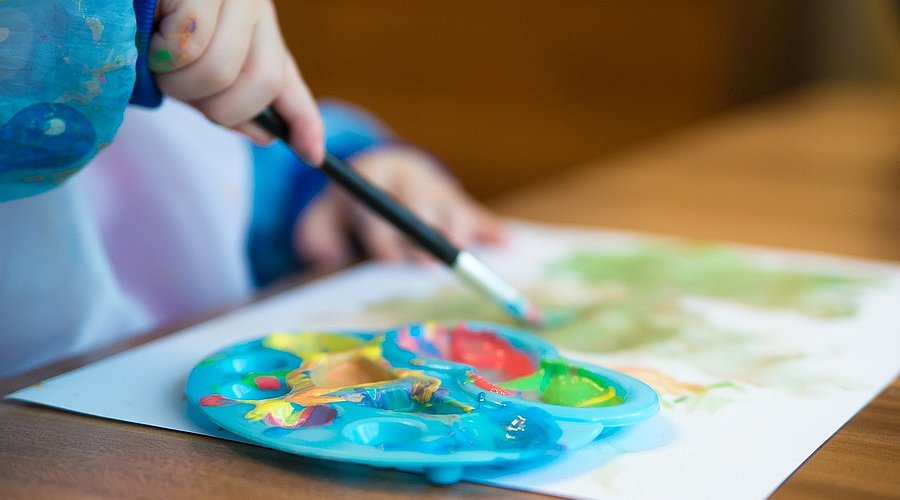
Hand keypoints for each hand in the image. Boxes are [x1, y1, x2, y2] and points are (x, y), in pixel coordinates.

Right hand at [149, 0, 323, 163]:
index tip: (313, 155)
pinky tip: (146, 26)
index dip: (303, 120)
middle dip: (213, 105)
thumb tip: (266, 136)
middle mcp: (252, 1)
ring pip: (219, 71)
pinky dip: (159, 50)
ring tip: (152, 50)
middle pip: (262, 84)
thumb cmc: (135, 22)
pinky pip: (189, 45)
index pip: (286, 76)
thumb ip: (226, 96)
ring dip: (175, 79)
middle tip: (175, 82)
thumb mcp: (186, 64)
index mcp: (253, 21)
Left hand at [293, 146, 506, 271]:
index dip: (381, 235)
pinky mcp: (460, 203)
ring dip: (456, 230)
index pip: (377, 208)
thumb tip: (327, 258)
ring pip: (450, 208)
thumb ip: (316, 239)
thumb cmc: (347, 213)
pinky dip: (492, 231)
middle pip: (418, 208)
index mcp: (371, 180)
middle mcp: (407, 181)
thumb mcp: (321, 219)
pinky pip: (479, 216)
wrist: (381, 174)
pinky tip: (506, 244)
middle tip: (425, 261)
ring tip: (460, 250)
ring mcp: (437, 191)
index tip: (386, 258)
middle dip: (421, 234)